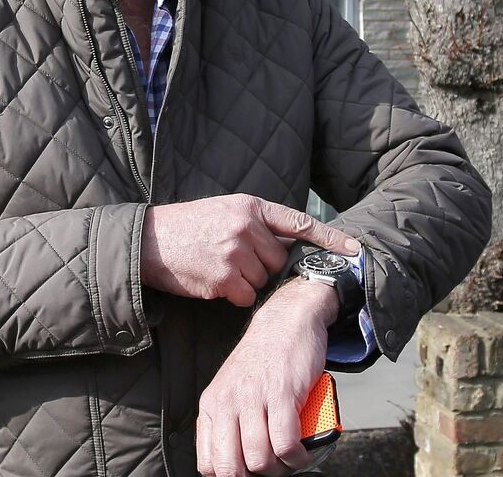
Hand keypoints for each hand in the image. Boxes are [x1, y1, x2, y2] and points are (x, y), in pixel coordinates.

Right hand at [140, 193, 359, 306]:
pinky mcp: (224, 278)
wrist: (148, 242)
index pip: (299, 222)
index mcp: (249, 206)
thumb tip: (288, 246)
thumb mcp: (224, 211)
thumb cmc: (187, 227)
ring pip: (263, 280)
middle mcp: (246, 226)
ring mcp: (235, 253)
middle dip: (263, 265)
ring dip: (245, 281)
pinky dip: (232, 295)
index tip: (355, 250)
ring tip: (217, 266)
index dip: (330, 238)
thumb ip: (256, 224)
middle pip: (279, 260)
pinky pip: (246, 296)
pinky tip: (212, 281)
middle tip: (232, 258)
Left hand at [197, 279, 338, 475]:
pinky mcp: (281, 393)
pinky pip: (286, 443)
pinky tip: (301, 453)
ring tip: (289, 460)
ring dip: (280, 469)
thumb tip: (238, 462)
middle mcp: (228, 402)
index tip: (249, 473)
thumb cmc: (264, 357)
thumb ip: (230, 420)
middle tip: (272, 469)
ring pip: (260, 460)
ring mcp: (254, 398)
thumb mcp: (233, 387)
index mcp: (212, 404)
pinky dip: (297, 457)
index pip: (209, 463)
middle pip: (232, 468)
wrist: (287, 320)